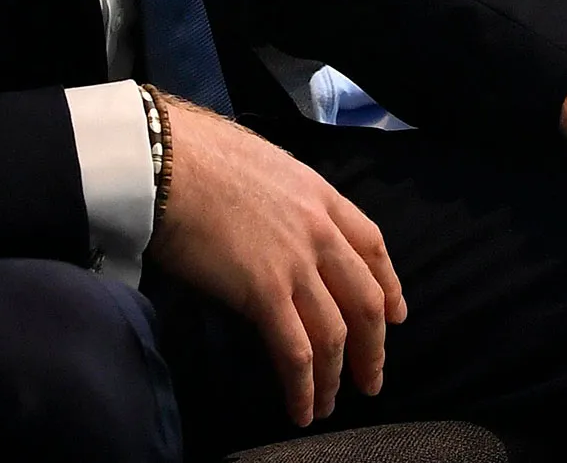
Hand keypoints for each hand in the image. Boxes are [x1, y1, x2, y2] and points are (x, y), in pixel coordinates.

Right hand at [148, 98, 406, 428]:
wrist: (169, 160)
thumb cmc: (202, 157)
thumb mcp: (268, 167)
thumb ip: (287, 202)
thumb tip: (278, 228)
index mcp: (322, 195)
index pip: (372, 245)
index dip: (389, 284)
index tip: (397, 314)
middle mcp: (320, 230)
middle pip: (364, 298)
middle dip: (373, 345)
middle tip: (372, 378)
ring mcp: (296, 263)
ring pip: (335, 333)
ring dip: (336, 376)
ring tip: (330, 405)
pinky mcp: (265, 292)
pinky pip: (296, 352)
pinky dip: (303, 387)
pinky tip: (300, 408)